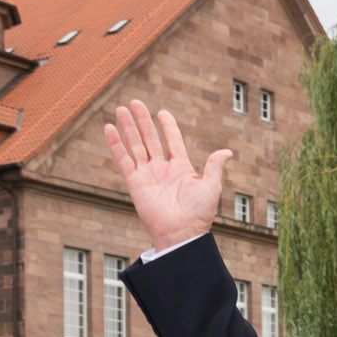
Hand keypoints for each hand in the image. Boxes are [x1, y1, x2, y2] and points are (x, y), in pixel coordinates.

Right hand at [103, 100, 231, 250]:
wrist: (181, 234)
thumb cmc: (199, 214)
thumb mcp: (211, 187)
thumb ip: (214, 167)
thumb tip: (227, 152)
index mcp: (181, 168)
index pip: (172, 141)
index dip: (168, 127)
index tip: (162, 112)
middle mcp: (162, 169)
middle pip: (150, 139)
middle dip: (142, 121)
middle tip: (134, 103)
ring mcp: (147, 175)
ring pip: (135, 146)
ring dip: (128, 128)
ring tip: (121, 109)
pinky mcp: (135, 183)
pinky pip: (123, 160)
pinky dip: (116, 144)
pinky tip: (109, 129)